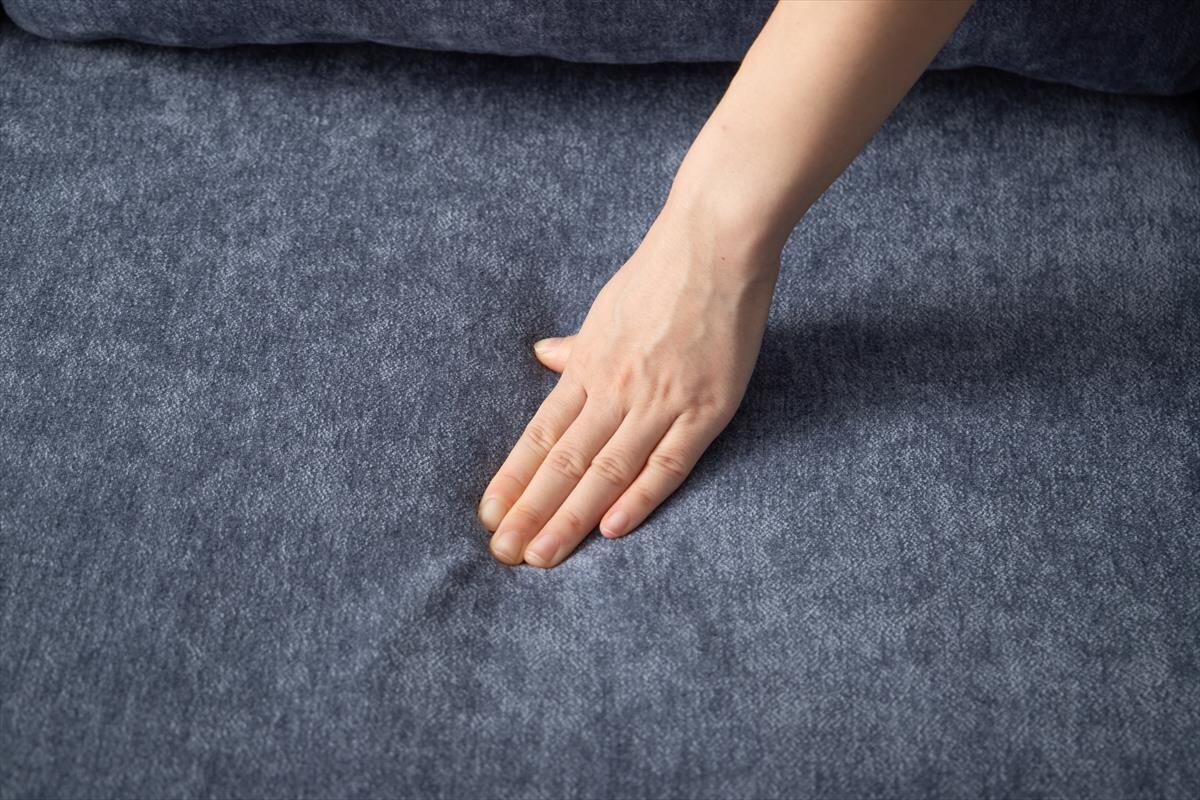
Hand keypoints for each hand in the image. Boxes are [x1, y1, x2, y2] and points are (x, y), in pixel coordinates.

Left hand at [476, 201, 780, 566]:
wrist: (715, 244)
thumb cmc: (660, 273)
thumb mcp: (605, 310)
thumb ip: (576, 346)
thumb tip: (543, 356)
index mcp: (588, 365)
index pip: (540, 435)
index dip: (513, 479)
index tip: (489, 514)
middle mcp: (614, 389)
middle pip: (564, 463)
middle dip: (530, 512)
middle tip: (502, 554)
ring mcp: (660, 401)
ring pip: (606, 471)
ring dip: (571, 518)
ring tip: (542, 556)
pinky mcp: (706, 409)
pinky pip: (667, 463)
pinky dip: (639, 498)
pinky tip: (610, 529)